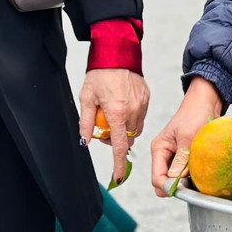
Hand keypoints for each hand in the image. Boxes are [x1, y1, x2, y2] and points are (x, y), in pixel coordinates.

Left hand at [79, 68, 149, 186]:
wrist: (117, 52)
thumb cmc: (100, 73)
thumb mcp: (86, 98)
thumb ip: (86, 122)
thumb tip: (85, 141)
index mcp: (117, 112)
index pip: (120, 146)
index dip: (119, 165)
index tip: (118, 178)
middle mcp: (132, 111)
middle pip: (128, 140)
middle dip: (117, 142)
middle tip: (104, 130)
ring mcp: (142, 104)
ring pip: (135, 130)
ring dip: (125, 130)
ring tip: (113, 116)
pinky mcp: (146, 97)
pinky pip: (140, 116)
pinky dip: (131, 117)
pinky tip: (122, 105)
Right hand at [150, 77, 223, 196]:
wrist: (206, 101)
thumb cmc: (195, 114)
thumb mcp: (187, 138)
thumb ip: (180, 161)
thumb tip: (175, 181)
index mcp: (159, 149)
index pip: (157, 178)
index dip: (169, 186)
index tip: (185, 188)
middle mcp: (164, 155)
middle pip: (164, 182)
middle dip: (177, 186)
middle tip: (193, 183)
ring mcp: (174, 157)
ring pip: (175, 180)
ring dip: (186, 182)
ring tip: (199, 176)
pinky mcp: (185, 158)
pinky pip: (185, 175)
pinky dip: (192, 177)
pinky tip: (202, 173)